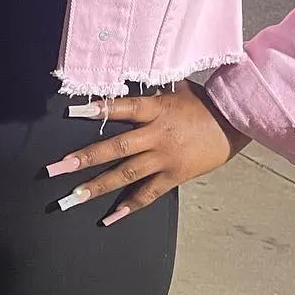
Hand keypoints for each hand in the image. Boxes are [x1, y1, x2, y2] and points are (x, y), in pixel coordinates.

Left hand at [46, 85, 250, 226]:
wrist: (238, 123)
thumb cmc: (206, 103)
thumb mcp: (178, 88)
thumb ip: (151, 90)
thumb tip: (127, 77)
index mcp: (157, 109)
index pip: (123, 107)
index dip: (99, 109)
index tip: (72, 112)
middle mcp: (157, 135)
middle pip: (116, 147)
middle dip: (83, 159)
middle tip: (55, 169)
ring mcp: (165, 158)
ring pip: (126, 174)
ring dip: (96, 187)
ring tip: (71, 199)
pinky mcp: (175, 176)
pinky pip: (148, 194)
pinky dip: (129, 206)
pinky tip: (109, 217)